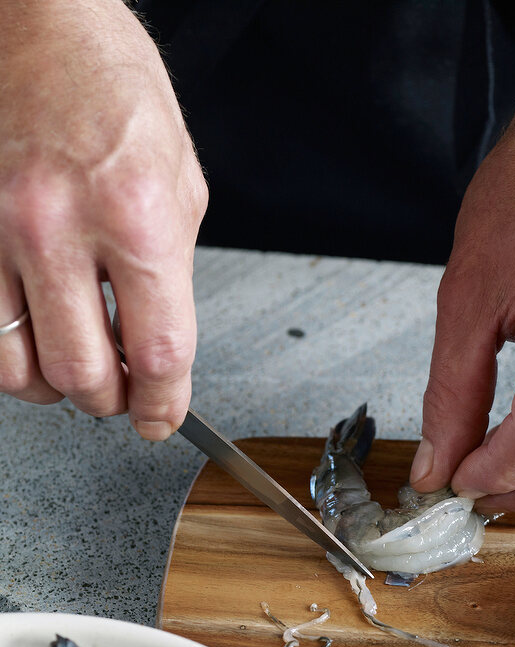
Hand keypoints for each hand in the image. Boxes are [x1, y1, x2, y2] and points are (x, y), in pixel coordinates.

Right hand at [0, 0, 207, 438]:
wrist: (31, 14)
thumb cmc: (109, 82)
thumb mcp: (179, 178)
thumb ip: (170, 271)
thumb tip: (158, 346)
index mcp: (136, 214)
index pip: (159, 353)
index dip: (164, 405)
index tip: (162, 419)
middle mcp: (57, 224)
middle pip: (81, 375)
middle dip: (109, 399)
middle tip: (120, 389)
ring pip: (14, 367)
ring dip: (51, 383)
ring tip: (72, 358)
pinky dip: (7, 348)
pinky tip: (31, 327)